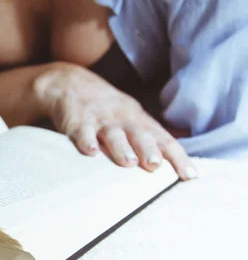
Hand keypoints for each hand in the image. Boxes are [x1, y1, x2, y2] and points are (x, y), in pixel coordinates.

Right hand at [33, 62, 198, 180]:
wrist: (70, 83)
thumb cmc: (108, 108)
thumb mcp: (133, 116)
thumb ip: (153, 135)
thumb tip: (182, 153)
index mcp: (140, 121)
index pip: (164, 140)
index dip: (178, 157)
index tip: (190, 176)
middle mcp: (123, 120)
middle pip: (139, 135)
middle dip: (148, 149)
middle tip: (155, 165)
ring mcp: (100, 119)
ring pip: (113, 134)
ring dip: (121, 147)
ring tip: (128, 162)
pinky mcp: (77, 121)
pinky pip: (82, 131)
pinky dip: (86, 140)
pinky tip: (90, 151)